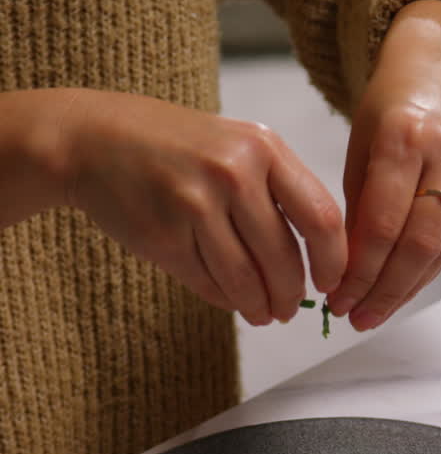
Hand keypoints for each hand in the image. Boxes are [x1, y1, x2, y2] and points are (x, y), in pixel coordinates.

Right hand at [1, 89, 346, 323]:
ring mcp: (196, 205)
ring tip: (265, 313)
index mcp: (263, 147)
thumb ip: (279, 189)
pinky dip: (226, 300)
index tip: (332, 282)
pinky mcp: (165, 237)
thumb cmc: (176, 146)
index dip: (333, 261)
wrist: (94, 140)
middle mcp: (233, 173)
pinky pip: (209, 284)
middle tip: (291, 308)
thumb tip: (321, 255)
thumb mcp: (236, 145)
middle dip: (293, 295)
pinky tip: (234, 302)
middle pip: (285, 258)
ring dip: (261, 307)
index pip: (321, 218)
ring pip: (247, 279)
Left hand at [328, 0, 440, 330]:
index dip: (359, 272)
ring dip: (407, 288)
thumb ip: (357, 207)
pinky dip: (429, 269)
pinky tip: (404, 287)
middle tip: (356, 317)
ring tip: (375, 311)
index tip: (337, 299)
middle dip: (384, 290)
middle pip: (418, 244)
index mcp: (404, 136)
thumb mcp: (360, 147)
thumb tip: (348, 273)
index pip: (381, 225)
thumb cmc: (392, 107)